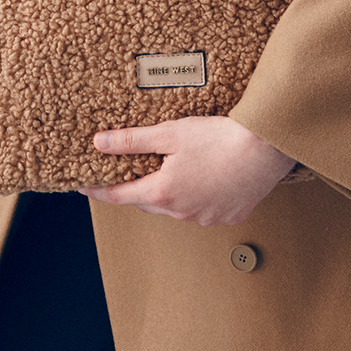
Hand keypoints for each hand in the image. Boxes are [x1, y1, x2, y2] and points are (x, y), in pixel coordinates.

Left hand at [82, 116, 296, 226]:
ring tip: (167, 174)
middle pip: (148, 203)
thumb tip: (99, 143)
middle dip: (135, 189)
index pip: (120, 196)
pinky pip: (202, 210)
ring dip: (167, 195)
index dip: (99, 191)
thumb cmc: (219, 138)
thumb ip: (132, 140)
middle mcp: (182, 212)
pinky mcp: (229, 216)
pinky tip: (202, 180)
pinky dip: (195, 198)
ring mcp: (207, 218)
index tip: (83, 187)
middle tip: (126, 174)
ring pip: (175, 209)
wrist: (267, 149)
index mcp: (163, 193)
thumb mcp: (170, 133)